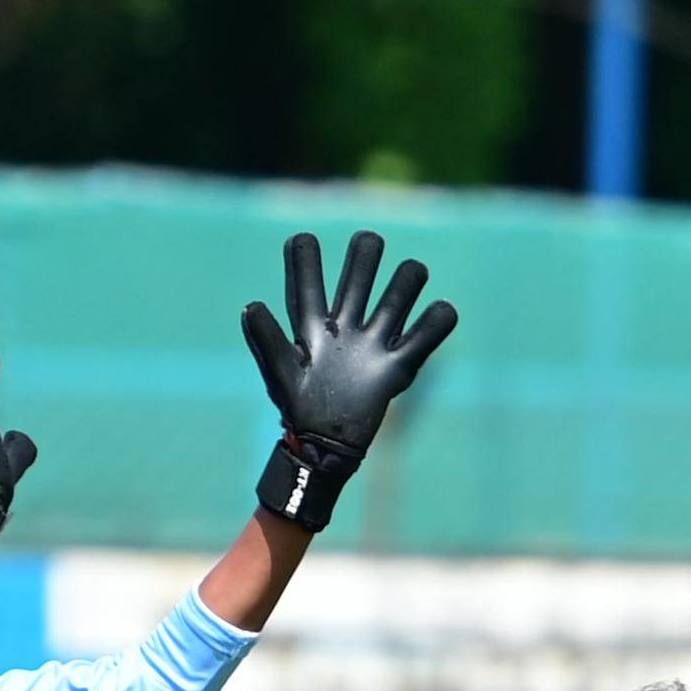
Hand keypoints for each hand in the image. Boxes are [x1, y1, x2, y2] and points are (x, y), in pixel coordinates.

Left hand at [243, 231, 458, 530]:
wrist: (324, 449)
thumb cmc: (297, 408)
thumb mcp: (279, 374)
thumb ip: (267, 340)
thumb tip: (250, 305)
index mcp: (312, 324)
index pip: (308, 278)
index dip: (305, 254)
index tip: (303, 240)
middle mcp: (345, 325)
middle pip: (360, 271)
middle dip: (367, 252)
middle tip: (369, 245)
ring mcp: (374, 343)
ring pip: (398, 296)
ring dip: (408, 279)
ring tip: (413, 275)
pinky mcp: (397, 367)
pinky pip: (425, 337)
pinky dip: (438, 321)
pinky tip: (440, 313)